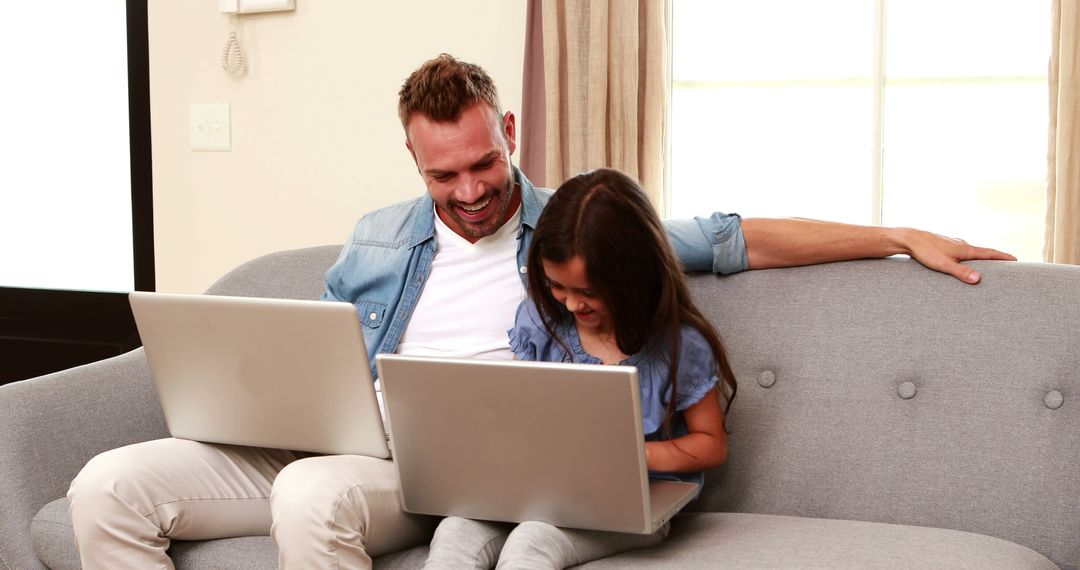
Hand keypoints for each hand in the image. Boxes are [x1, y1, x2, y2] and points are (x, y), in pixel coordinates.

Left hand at [898, 229, 1016, 283]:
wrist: (909, 239)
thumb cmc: (926, 252)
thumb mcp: (944, 264)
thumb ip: (961, 272)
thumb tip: (978, 279)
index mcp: (965, 249)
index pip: (989, 253)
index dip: (1003, 257)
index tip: (1016, 259)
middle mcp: (961, 244)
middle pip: (982, 252)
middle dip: (994, 258)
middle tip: (1006, 264)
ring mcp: (953, 243)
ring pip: (971, 251)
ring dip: (980, 258)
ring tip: (987, 265)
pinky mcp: (944, 244)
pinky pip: (960, 251)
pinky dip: (967, 257)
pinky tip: (962, 260)